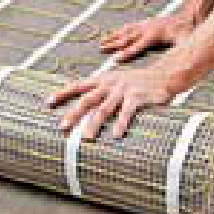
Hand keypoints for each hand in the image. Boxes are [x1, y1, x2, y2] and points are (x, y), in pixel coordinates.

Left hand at [45, 67, 174, 138]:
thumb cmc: (140, 82)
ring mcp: (124, 90)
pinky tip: (116, 135)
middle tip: (62, 128)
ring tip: (86, 138)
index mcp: (104, 79)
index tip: (47, 102)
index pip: (79, 85)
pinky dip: (121, 123)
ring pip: (105, 108)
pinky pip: (127, 111)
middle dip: (74, 114)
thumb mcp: (119, 82)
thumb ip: (104, 92)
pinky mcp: (138, 96)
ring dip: (94, 123)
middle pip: (88, 99)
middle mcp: (111, 83)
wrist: (165, 74)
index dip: (63, 93)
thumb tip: (88, 108)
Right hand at [100, 11, 195, 61]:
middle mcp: (148, 29)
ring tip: (101, 42)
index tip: (114, 59)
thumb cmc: (188, 32)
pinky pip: (130, 27)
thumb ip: (182, 52)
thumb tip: (180, 61)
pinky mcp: (147, 22)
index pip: (138, 46)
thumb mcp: (187, 42)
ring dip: (113, 37)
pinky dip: (120, 30)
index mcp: (156, 35)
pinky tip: (114, 33)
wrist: (190, 16)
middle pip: (127, 38)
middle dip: (114, 44)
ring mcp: (146, 24)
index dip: (127, 53)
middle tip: (101, 49)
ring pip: (126, 31)